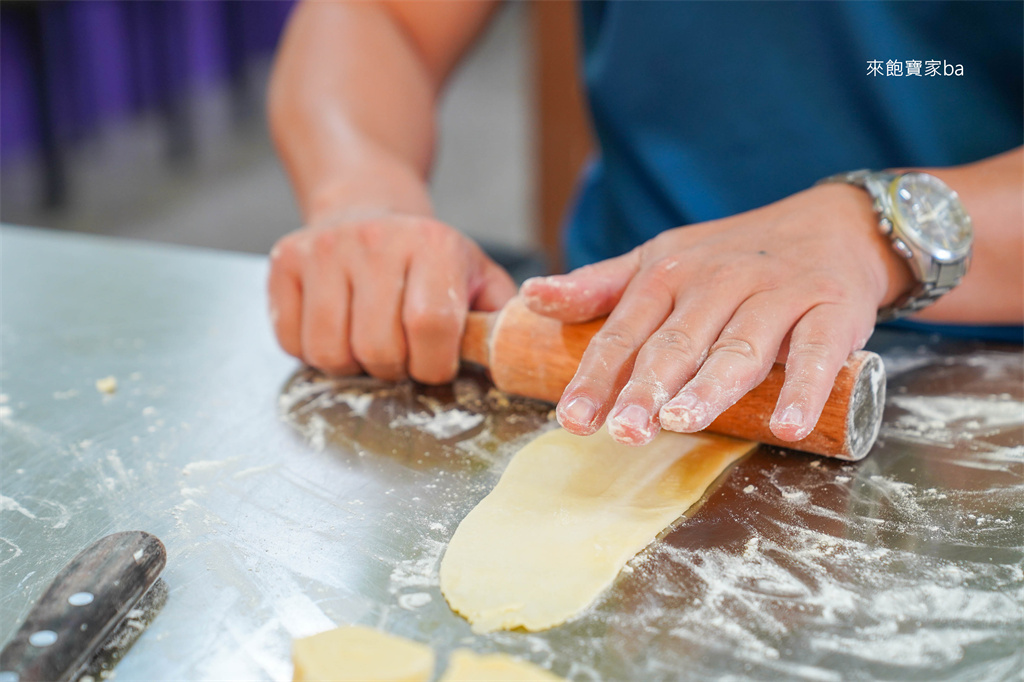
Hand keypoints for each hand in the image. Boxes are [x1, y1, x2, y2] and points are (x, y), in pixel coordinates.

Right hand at [268, 213, 515, 382]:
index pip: (431, 327)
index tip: (435, 363)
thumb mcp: (479, 276)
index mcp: (434, 244)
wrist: (369, 206)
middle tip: (401, 353)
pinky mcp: (285, 261)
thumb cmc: (430, 258)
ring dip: (352, 365)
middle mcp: (376, 240)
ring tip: (369, 341)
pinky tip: (337, 327)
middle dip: (394, 369)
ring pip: (330, 352)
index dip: (433, 364)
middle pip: (378, 348)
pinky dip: (313, 352)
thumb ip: (501, 319)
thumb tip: (517, 358)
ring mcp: (324, 248)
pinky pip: (292, 341)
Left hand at [521, 184, 911, 445]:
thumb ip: (598, 286)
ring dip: (710, 388)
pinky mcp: (830, 310)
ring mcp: (775, 295)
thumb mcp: (658, 260)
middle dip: (646, 389)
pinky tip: (787, 423)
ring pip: (738, 347)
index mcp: (667, 274)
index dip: (597, 377)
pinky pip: (814, 352)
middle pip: (676, 344)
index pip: (624, 332)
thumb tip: (532, 297)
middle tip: (624, 432)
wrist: (832, 225)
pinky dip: (802, 387)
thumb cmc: (730, 256)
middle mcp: (717, 282)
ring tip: (683, 423)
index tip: (574, 419)